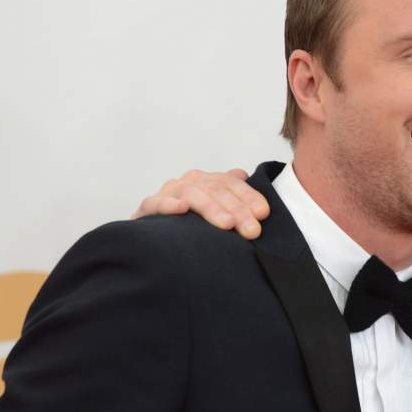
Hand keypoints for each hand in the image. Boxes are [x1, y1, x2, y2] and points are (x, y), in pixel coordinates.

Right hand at [131, 168, 269, 238]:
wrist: (155, 237)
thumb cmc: (192, 224)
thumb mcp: (217, 211)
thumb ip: (231, 194)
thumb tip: (243, 174)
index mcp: (208, 181)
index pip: (231, 183)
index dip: (249, 196)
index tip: (263, 213)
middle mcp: (189, 182)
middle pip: (216, 189)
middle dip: (237, 209)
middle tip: (252, 230)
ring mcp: (168, 193)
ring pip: (191, 193)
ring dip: (211, 208)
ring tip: (227, 224)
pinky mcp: (148, 208)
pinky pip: (156, 202)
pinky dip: (169, 204)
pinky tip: (182, 208)